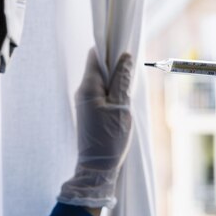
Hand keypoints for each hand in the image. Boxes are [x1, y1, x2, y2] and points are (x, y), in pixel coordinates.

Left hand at [57, 48, 133, 208]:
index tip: (125, 46)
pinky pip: (100, 91)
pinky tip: (123, 97)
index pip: (94, 56)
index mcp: (88, 87)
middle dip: (114, 64)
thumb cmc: (109, 140)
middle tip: (133, 69)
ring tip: (130, 85)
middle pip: (97, 66)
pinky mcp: (88, 110)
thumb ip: (122, 82)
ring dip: (115, 78)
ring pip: (100, 79)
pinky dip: (111, 90)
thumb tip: (125, 57)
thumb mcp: (121, 108)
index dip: (109, 48)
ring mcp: (84, 101)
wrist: (96, 169)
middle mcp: (82, 91)